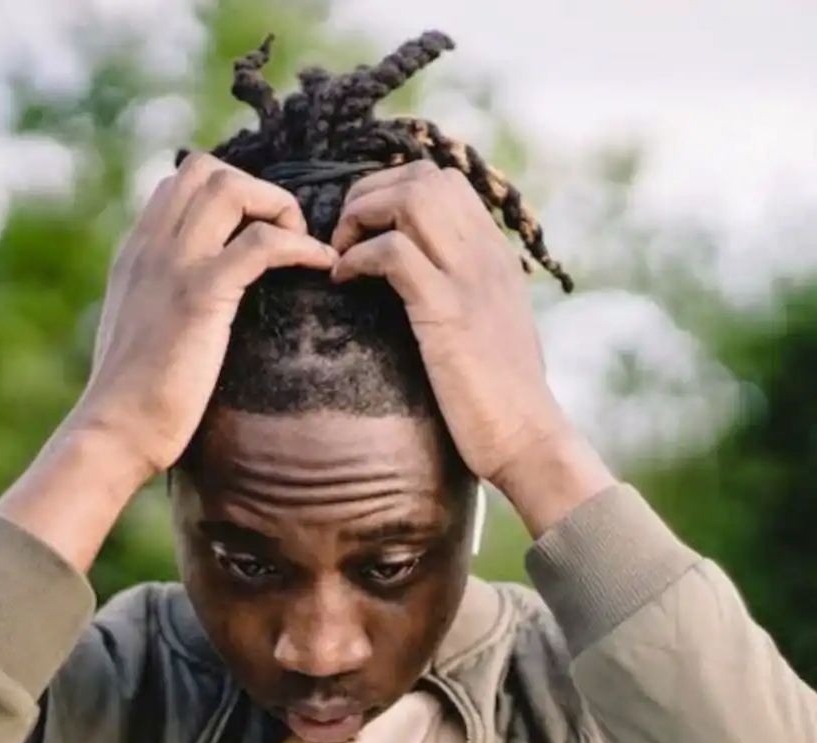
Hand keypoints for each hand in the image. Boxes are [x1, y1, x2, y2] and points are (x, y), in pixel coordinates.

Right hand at [76, 152, 337, 478]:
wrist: (115, 431)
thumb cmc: (133, 400)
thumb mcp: (141, 332)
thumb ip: (160, 301)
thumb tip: (192, 305)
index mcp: (135, 253)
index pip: (179, 184)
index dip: (228, 195)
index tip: (258, 234)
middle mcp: (150, 246)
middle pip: (206, 170)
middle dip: (256, 190)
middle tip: (282, 237)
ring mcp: (173, 266)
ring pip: (231, 188)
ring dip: (278, 208)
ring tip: (301, 247)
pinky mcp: (200, 295)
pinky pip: (262, 243)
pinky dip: (301, 246)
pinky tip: (321, 265)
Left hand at [329, 161, 614, 532]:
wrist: (527, 437)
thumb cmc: (500, 396)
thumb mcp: (488, 328)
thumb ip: (463, 293)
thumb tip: (422, 284)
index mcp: (494, 255)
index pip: (443, 182)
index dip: (390, 191)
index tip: (364, 230)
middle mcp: (485, 254)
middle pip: (423, 177)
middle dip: (368, 194)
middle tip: (344, 238)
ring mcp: (469, 279)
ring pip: (411, 198)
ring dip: (361, 216)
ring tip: (341, 254)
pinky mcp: (447, 312)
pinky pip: (394, 253)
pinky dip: (358, 257)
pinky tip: (344, 281)